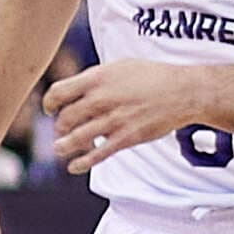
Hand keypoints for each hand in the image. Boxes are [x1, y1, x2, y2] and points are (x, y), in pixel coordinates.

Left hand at [47, 62, 204, 173]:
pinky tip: (73, 167)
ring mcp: (113, 120)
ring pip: (76, 138)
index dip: (49, 103)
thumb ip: (94, 78)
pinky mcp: (126, 138)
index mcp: (96, 79)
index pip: (58, 93)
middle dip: (60, 126)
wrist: (183, 91)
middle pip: (65, 118)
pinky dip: (82, 163)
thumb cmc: (151, 77)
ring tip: (60, 148)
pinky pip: (98, 154)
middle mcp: (101, 99)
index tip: (50, 109)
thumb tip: (73, 88)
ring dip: (64, 146)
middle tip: (62, 129)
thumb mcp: (119, 66)